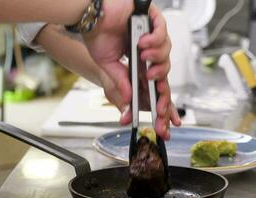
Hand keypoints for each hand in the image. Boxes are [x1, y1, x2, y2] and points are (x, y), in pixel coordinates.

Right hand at [83, 0, 180, 139]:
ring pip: (166, 53)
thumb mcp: (108, 67)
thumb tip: (129, 102)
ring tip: (144, 59)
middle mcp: (148, 53)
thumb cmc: (98, 37)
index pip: (156, 86)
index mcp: (139, 65)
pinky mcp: (151, 20)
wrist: (89, 17)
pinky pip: (162, 31)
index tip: (164, 123)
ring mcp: (151, 36)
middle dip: (164, 95)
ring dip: (157, 59)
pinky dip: (156, 39)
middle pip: (165, 74)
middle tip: (160, 108)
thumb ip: (121, 83)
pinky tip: (143, 43)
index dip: (162, 104)